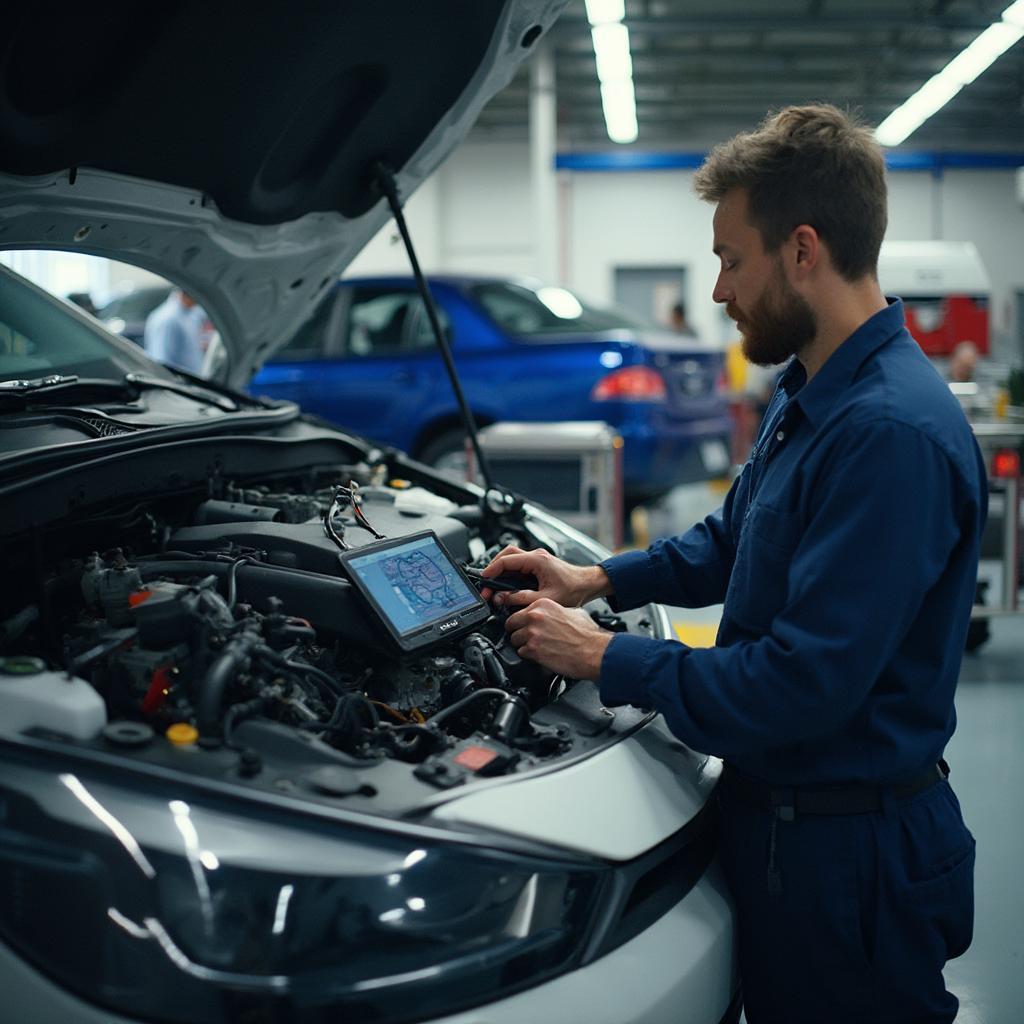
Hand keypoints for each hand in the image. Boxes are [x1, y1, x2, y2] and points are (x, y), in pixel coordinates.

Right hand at [480, 545, 610, 609]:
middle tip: (485, 582)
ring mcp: (537, 559)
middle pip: (506, 554)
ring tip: (493, 584)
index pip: (507, 561)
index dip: (492, 570)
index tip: (484, 580)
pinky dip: (509, 572)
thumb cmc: (574, 589)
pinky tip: (506, 584)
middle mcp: (536, 556)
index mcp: (537, 560)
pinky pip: (518, 564)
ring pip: (511, 558)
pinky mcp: (538, 564)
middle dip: (493, 567)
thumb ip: (522, 599)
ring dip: (500, 569)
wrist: (588, 585)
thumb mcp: (545, 598)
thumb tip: (503, 598)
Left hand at [505, 599, 613, 678]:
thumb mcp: (573, 611)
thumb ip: (555, 611)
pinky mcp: (533, 651)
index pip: (518, 610)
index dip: (521, 620)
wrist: (594, 651)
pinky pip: (521, 653)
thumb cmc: (588, 634)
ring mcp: (533, 634)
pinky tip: (541, 654)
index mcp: (543, 604)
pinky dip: (529, 655)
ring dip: (523, 645)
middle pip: (511, 624)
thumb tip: (550, 614)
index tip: (522, 624)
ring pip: (514, 640)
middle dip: (517, 631)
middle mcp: (535, 617)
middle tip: (524, 637)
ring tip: (536, 647)